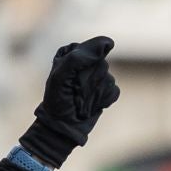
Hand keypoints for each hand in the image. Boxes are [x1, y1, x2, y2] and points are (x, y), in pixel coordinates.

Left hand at [20, 35, 119, 166]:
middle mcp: (86, 62)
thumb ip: (79, 57)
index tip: (68, 79)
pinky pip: (113, 91)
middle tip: (73, 92)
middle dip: (87, 82)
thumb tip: (108, 43)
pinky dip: (101, 101)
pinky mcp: (106, 89)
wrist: (61, 127)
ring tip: (80, 101)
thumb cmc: (57, 101)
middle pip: (102, 65)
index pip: (90, 50)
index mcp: (71, 53)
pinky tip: (90, 106)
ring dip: (93, 94)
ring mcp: (97, 76)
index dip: (81, 66)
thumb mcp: (60, 77)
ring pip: (108, 79)